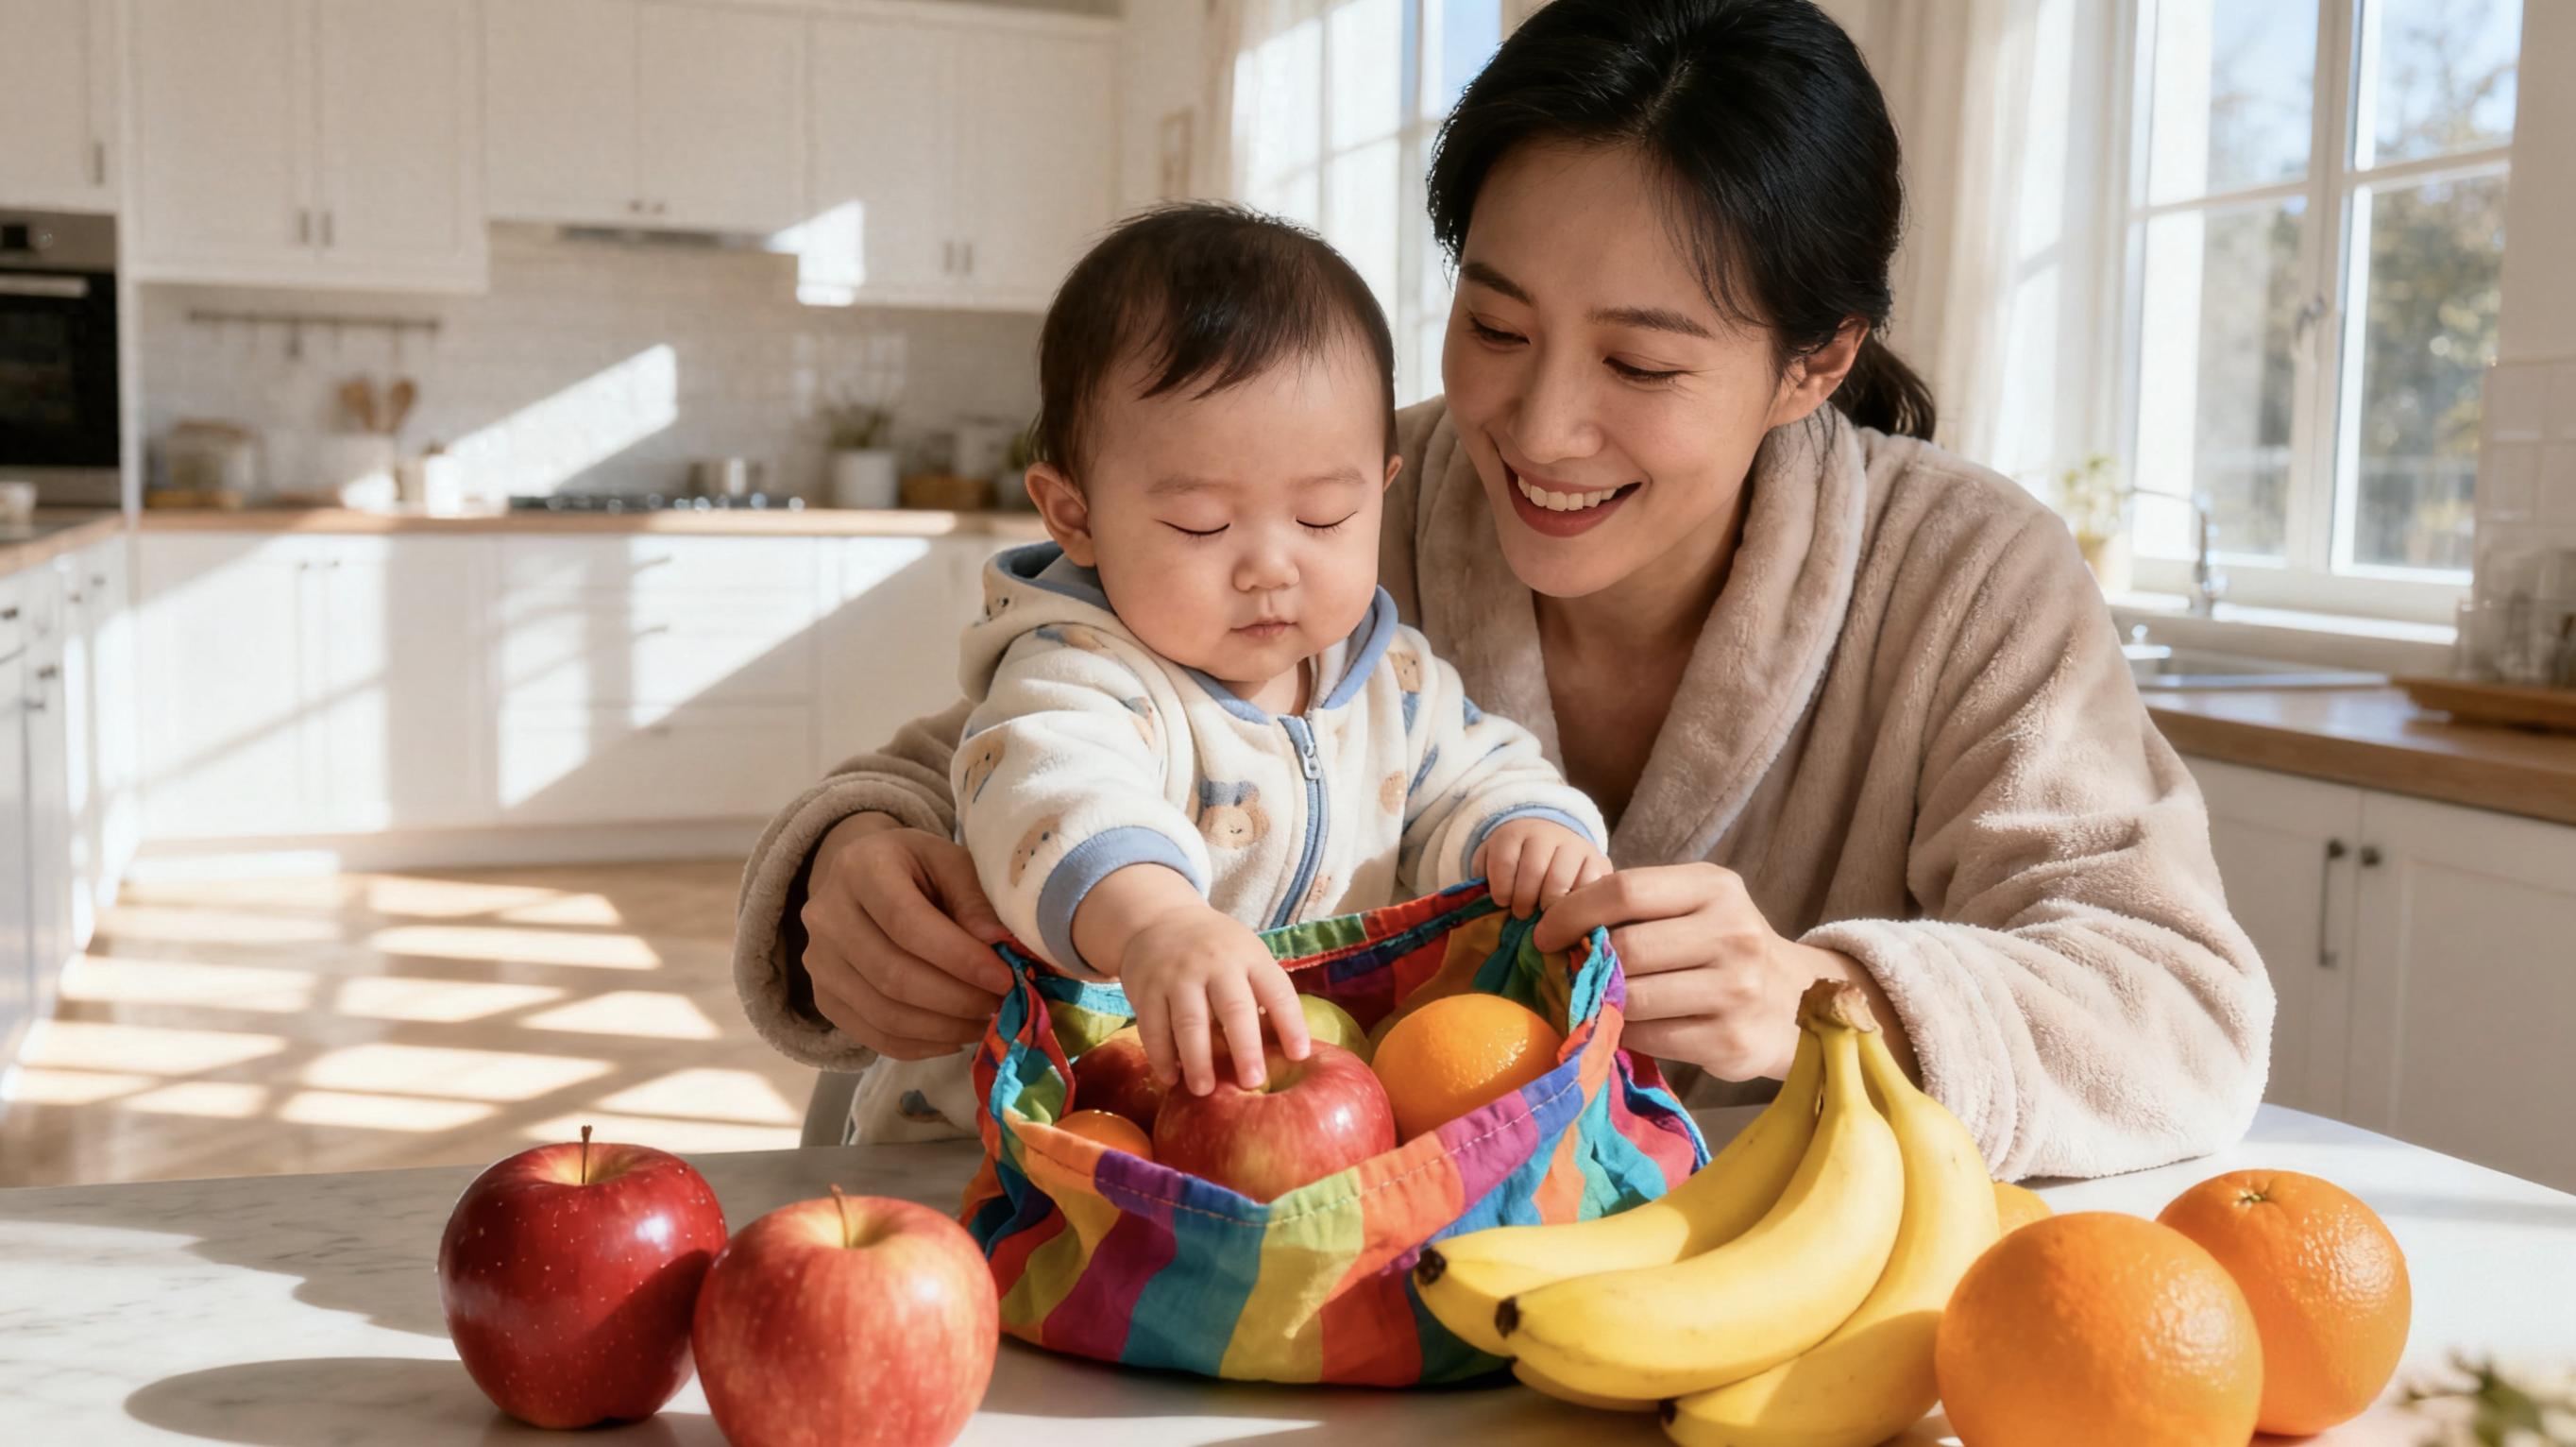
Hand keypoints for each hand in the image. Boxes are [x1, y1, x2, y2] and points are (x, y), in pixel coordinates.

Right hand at [797, 812, 1014, 1061]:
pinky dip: (921, 1046)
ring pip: (883, 1013)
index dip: (959, 958)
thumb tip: (1000, 947)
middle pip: (893, 975)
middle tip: (1003, 1005)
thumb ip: (974, 901)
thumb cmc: (916, 867)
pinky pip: (873, 1036)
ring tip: (986, 1022)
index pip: (907, 923)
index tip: (1005, 977)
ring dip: (944, 1027)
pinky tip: (955, 1036)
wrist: (861, 879)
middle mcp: (827, 916)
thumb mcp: (950, 861)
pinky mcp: (823, 998)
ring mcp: (819, 962)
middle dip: (957, 999)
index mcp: (861, 868)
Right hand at [1119, 905, 1311, 1096]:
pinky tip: (1170, 1078)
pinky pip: (1153, 1027)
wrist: (1158, 919)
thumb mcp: (1246, 955)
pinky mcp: (1146, 988)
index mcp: (1249, 956)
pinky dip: (1161, 1056)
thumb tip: (1288, 1051)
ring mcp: (1178, 975)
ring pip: (1189, 1022)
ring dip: (1197, 1060)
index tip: (1300, 1057)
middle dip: (1245, 1048)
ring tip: (1204, 1091)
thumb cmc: (1216, 950)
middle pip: (1233, 1008)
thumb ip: (1262, 994)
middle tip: (1252, 1082)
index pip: (1277, 991)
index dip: (1291, 1024)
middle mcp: (1215, 963)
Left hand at [1474, 817, 1610, 918]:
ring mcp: (1576, 846)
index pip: (1504, 862)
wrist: (1551, 843)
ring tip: (1543, 915)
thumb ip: (1480, 884)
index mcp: (1514, 833)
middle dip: (1524, 901)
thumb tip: (1479, 909)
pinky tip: (1565, 911)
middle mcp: (1547, 834)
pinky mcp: (1599, 861)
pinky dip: (1575, 906)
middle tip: (1522, 914)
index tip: (1501, 902)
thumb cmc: (1514, 866)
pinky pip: (1587, 889)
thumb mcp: (1490, 867)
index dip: (1501, 890)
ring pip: (1560, 882)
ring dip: (1548, 907)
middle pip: (1534, 871)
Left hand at [1530, 863, 1913, 1082]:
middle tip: (1569, 972)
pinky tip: (1631, 1024)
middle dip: (1587, 964)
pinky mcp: (1730, 1040)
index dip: (1573, 912)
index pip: (1626, 891)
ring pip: (1634, 998)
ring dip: (1604, 1002)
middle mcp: (1733, 934)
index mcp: (1716, 889)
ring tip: (1599, 999)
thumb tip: (1556, 921)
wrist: (1795, 1003)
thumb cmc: (1723, 946)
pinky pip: (1651, 1037)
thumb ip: (1637, 906)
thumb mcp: (1695, 906)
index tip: (1544, 933)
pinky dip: (1628, 1033)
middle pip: (1627, 949)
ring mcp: (1736, 990)